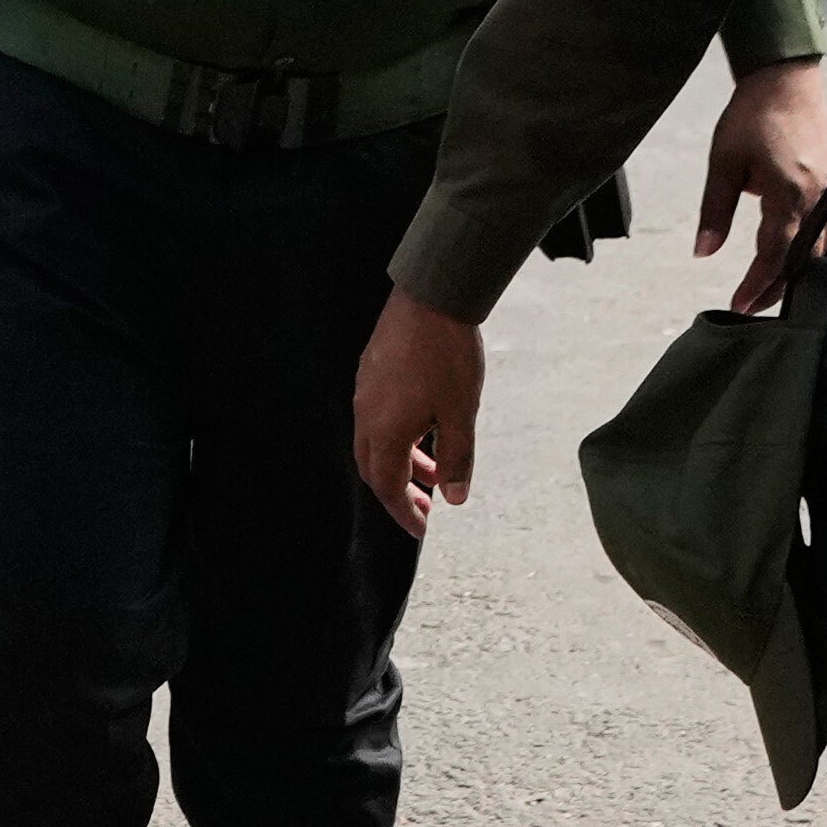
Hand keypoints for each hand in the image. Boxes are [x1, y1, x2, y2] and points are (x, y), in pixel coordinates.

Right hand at [349, 289, 485, 537]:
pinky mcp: (370, 372)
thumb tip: (454, 497)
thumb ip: (457, 460)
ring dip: (401, 463)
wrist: (432, 297)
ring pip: (375, 443)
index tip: (421, 529)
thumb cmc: (447, 355)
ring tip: (433, 470)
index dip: (404, 512)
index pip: (388, 487)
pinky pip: (375, 418)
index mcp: (386, 432)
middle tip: (424, 508)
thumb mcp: (461, 414)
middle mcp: (366, 415)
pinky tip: (422, 429)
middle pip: (373, 469)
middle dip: (398, 493)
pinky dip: (396, 437)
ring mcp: (365, 392)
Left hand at [700, 54, 826, 312]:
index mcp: (789, 196)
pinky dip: (809, 250)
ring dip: (796, 272)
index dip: (757, 285)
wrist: (785, 78)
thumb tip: (703, 253)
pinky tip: (795, 259)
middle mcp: (816, 199)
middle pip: (802, 259)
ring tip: (771, 291)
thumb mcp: (722, 165)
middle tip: (753, 309)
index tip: (739, 306)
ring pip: (818, 246)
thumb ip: (714, 212)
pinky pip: (825, 228)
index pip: (775, 256)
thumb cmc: (751, 117)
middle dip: (778, 288)